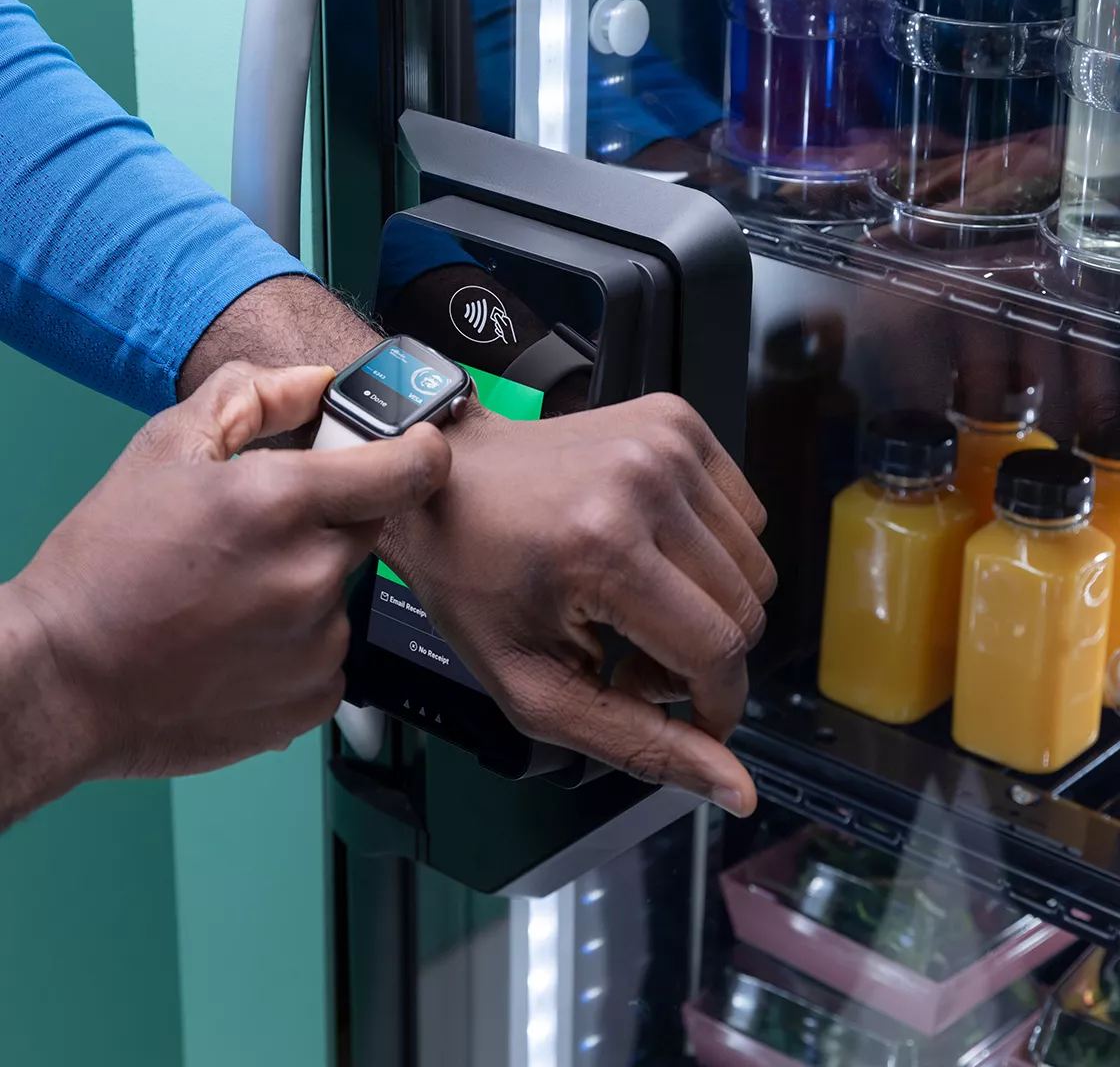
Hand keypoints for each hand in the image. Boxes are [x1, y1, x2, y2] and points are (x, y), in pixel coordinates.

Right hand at [5, 362, 448, 806]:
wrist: (64, 679)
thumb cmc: (105, 566)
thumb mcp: (165, 449)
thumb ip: (251, 398)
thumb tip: (317, 381)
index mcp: (284, 503)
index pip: (410, 468)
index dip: (418, 452)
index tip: (413, 451)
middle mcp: (314, 575)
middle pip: (369, 529)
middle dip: (329, 523)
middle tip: (260, 538)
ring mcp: (319, 644)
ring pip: (346, 595)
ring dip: (308, 588)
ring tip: (235, 598)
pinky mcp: (314, 698)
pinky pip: (331, 654)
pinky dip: (299, 646)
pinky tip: (240, 644)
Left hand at [378, 393, 773, 815]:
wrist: (444, 486)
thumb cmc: (471, 581)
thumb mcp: (533, 687)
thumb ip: (637, 743)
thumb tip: (735, 786)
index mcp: (601, 548)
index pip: (719, 651)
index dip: (713, 704)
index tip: (686, 716)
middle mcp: (644, 483)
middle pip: (747, 609)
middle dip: (703, 657)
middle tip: (633, 658)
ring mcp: (666, 443)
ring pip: (754, 564)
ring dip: (709, 604)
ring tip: (638, 607)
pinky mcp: (677, 422)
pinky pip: (745, 514)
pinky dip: (711, 551)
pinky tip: (653, 557)